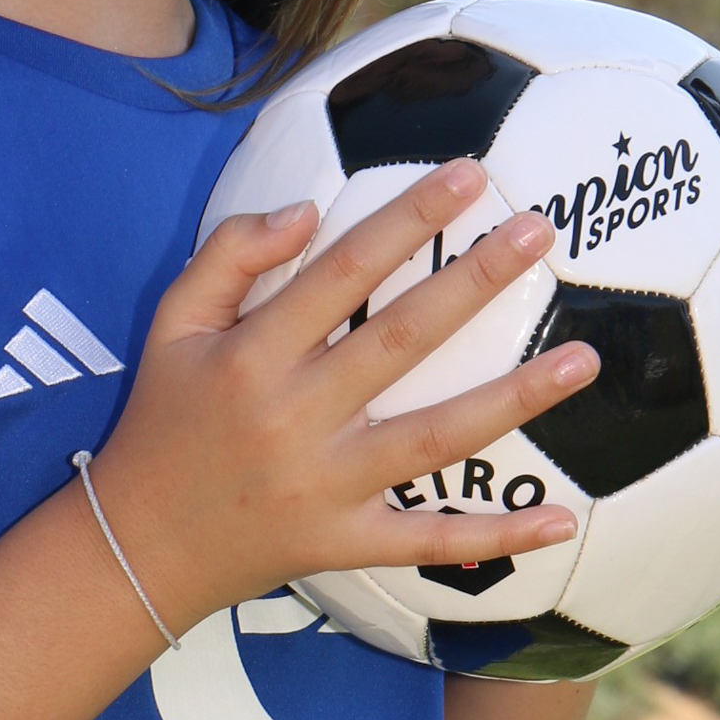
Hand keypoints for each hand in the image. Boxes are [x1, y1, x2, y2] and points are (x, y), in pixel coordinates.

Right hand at [90, 159, 598, 633]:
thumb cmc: (163, 420)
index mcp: (251, 355)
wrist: (136, 545)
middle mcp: (294, 416)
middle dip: (474, 281)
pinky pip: (428, 542)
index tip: (467, 175)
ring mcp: (324, 484)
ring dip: (514, 399)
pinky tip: (560, 521)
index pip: (341, 272)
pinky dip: (494, 539)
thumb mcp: (170, 325)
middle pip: (401, 340)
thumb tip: (307, 209)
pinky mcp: (344, 543)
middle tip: (540, 233)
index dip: (405, 218)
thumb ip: (229, 256)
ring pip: (434, 438)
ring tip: (583, 358)